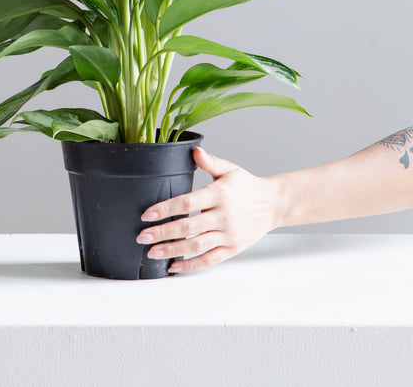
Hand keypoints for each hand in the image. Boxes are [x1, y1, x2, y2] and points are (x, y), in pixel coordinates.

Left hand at [137, 146, 280, 272]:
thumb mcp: (230, 169)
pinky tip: (174, 266)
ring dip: (172, 251)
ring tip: (152, 252)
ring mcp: (228, 234)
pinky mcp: (232, 249)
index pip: (187, 203)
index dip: (165, 209)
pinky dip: (191, 266)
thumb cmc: (247, 186)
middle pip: (188, 227)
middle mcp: (223, 216)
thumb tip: (194, 151)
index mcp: (219, 194)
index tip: (147, 215)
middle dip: (162, 233)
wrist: (273, 204)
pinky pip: (209, 260)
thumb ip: (210, 161)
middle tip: (142, 237)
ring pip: (196, 246)